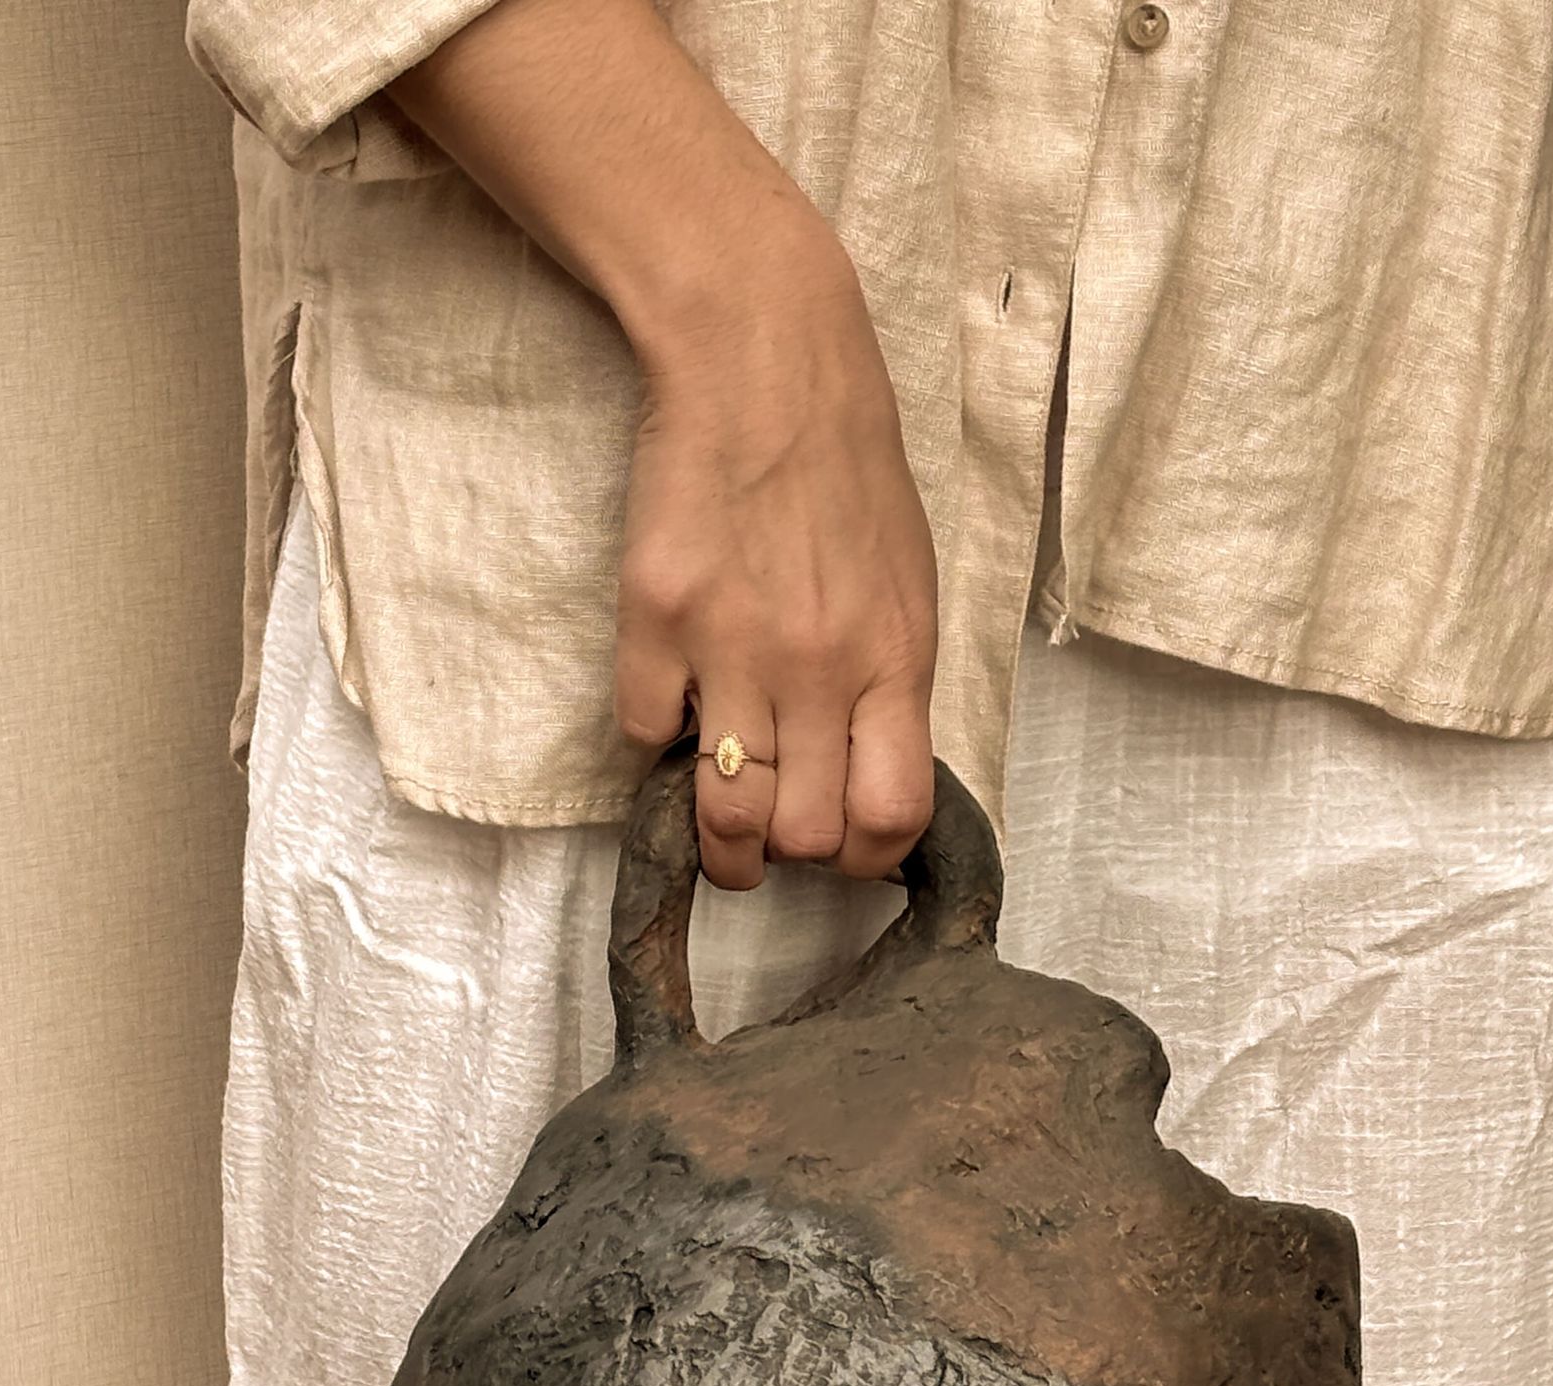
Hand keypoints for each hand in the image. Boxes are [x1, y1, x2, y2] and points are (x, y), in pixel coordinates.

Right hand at [614, 247, 939, 889]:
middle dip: (786, 858)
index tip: (843, 850)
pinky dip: (655, 742)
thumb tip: (864, 772)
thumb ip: (887, 681)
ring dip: (717, 845)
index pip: (893, 815)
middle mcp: (819, 667)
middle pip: (805, 834)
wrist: (762, 359)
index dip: (866, 856)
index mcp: (895, 658)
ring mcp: (732, 648)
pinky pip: (647, 734)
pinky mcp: (655, 621)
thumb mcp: (904, 579)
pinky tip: (673, 712)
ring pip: (724, 813)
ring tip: (713, 835)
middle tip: (770, 838)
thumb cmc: (844, 466)